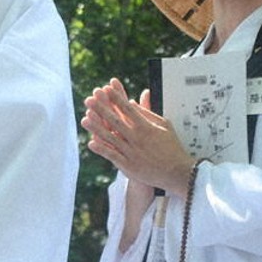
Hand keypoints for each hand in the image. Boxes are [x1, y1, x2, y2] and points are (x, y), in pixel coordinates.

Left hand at [82, 78, 193, 195]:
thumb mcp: (164, 126)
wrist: (177, 172)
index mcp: (146, 127)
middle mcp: (137, 138)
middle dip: (101, 109)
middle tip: (89, 99)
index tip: (106, 89)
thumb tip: (132, 102)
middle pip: (116, 121)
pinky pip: (113, 156)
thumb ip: (147, 113)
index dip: (116, 98)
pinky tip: (91, 143)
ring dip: (97, 128)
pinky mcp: (129, 165)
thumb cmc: (171, 147)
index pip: (128, 109)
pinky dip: (102, 150)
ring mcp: (132, 152)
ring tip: (84, 119)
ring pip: (111, 138)